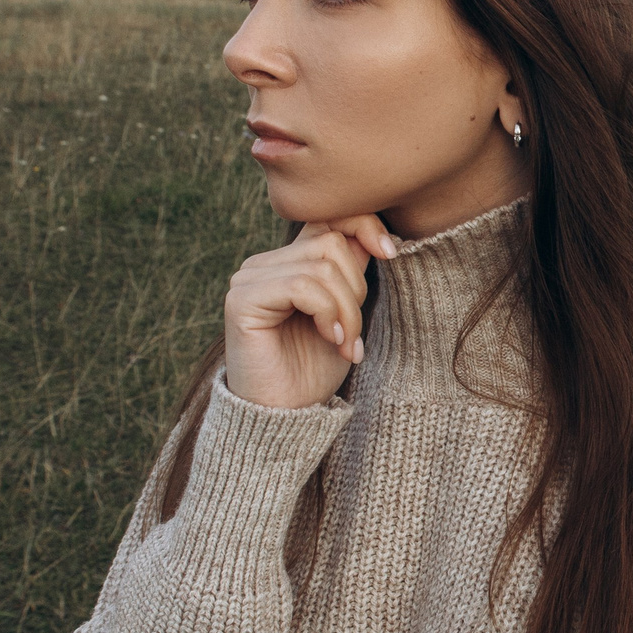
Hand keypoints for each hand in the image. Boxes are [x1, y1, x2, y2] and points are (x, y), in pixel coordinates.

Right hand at [222, 215, 398, 409]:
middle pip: (331, 243)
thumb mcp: (345, 312)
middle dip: (357, 290)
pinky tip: (330, 338)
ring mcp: (249, 278)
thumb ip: (351, 272)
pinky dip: (327, 313)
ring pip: (321, 266)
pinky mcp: (242, 299)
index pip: (327, 219)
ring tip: (345, 344)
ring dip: (347, 309)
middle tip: (354, 335)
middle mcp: (265, 263)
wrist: (284, 414)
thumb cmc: (313, 369)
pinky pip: (302, 286)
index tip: (391, 252)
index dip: (362, 225)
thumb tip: (376, 235)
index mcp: (288, 261)